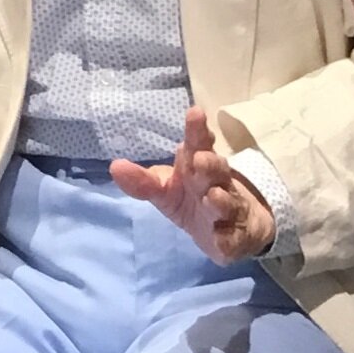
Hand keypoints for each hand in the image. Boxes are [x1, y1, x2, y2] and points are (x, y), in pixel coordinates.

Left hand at [110, 108, 273, 261]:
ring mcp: (232, 210)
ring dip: (221, 199)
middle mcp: (218, 184)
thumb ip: (143, 181)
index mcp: (198, 167)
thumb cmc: (193, 199)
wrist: (234, 230)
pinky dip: (228, 239)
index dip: (197, 130)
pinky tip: (222, 240)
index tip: (195, 112)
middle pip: (217, 171)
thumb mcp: (165, 190)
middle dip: (209, 164)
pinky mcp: (237, 238)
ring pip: (228, 203)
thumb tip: (116, 166)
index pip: (199, 144)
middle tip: (199, 159)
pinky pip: (234, 239)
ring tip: (212, 196)